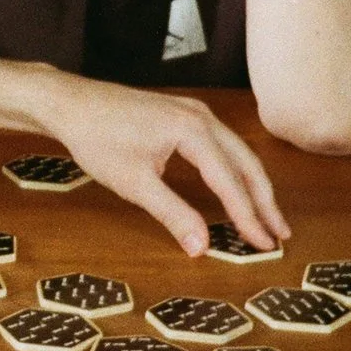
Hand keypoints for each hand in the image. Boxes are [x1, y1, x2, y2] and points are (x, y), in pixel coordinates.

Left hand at [42, 75, 288, 254]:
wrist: (71, 104)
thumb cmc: (97, 138)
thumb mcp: (134, 183)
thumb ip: (172, 214)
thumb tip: (201, 246)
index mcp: (193, 130)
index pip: (230, 182)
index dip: (248, 217)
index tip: (263, 244)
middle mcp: (202, 117)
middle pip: (246, 164)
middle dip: (264, 202)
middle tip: (278, 234)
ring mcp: (195, 112)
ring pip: (238, 153)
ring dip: (253, 185)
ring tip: (266, 216)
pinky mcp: (185, 115)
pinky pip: (222, 145)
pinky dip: (235, 170)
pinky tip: (238, 188)